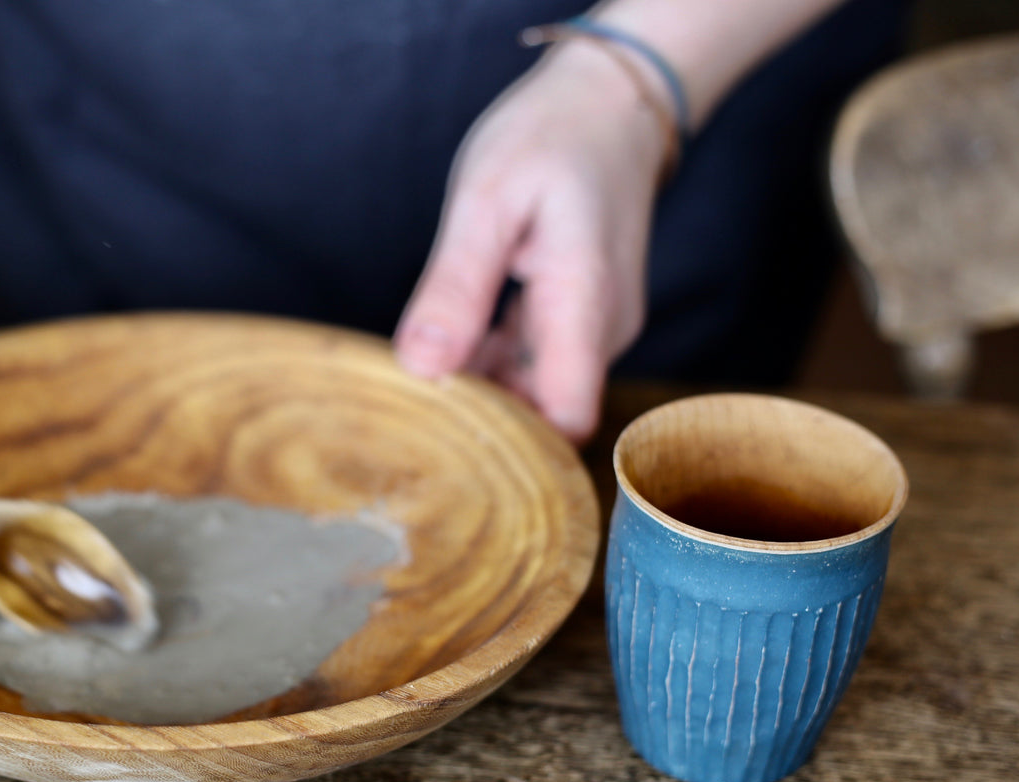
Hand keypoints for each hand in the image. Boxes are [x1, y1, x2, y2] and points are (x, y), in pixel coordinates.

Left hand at [393, 40, 672, 443]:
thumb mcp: (485, 200)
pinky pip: (538, 364)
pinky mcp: (583, 319)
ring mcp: (596, 326)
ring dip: (482, 392)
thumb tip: (421, 369)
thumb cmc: (551, 135)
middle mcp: (602, 328)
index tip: (444, 437)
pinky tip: (450, 353)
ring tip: (417, 386)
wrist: (611, 101)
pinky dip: (494, 366)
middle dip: (483, 423)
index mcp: (584, 303)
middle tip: (407, 416)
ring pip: (538, 392)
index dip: (511, 443)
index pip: (564, 418)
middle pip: (546, 413)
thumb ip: (455, 288)